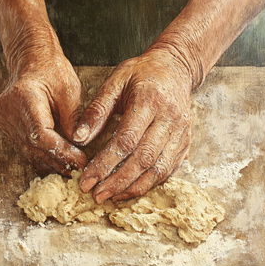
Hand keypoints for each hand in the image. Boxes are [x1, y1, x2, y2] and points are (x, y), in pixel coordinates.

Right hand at [0, 52, 86, 174]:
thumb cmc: (53, 71)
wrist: (32, 61)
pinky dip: (41, 156)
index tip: (80, 159)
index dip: (61, 151)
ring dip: (50, 162)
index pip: (40, 134)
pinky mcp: (6, 125)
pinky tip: (58, 161)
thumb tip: (78, 146)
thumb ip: (73, 119)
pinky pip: (24, 147)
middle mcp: (8, 109)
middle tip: (80, 168)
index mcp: (24, 96)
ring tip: (72, 168)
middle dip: (59, 160)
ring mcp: (4, 119)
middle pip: (33, 146)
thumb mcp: (70, 91)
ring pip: (27, 151)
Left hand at [73, 49, 191, 201]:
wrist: (176, 67)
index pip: (126, 140)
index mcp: (150, 100)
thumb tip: (78, 138)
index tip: (86, 180)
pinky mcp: (186, 142)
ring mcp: (181, 132)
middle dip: (118, 181)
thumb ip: (97, 109)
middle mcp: (170, 119)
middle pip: (143, 159)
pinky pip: (169, 169)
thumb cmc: (142, 73)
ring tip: (111, 197)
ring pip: (159, 169)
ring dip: (134, 187)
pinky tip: (131, 188)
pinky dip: (150, 183)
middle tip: (96, 195)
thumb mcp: (116, 81)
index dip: (105, 164)